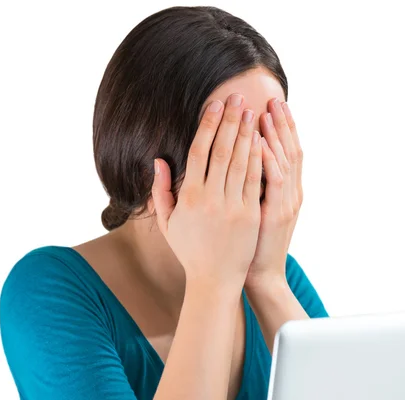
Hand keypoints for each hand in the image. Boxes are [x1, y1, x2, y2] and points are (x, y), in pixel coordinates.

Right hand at [151, 93, 261, 292]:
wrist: (215, 280)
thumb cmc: (190, 251)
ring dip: (247, 134)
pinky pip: (256, 181)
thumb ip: (161, 191)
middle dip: (230, 121)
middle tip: (237, 97)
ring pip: (241, 161)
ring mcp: (233, 206)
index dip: (208, 125)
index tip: (214, 105)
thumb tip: (158, 160)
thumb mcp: (168, 223)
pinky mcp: (251, 215)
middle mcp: (211, 198)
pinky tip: (262, 141)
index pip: (199, 152)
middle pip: (222, 150)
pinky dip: (259, 159)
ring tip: (252, 112)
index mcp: (189, 197)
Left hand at [244, 98, 302, 287]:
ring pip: (283, 160)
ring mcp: (285, 202)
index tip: (268, 108)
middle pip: (287, 150)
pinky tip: (260, 142)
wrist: (260, 274)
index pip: (282, 152)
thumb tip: (240, 164)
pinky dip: (269, 159)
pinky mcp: (275, 213)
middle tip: (272, 100)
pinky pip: (274, 181)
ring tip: (266, 112)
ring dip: (274, 135)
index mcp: (284, 191)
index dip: (278, 130)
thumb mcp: (256, 213)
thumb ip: (252, 186)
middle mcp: (289, 193)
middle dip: (279, 125)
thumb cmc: (249, 244)